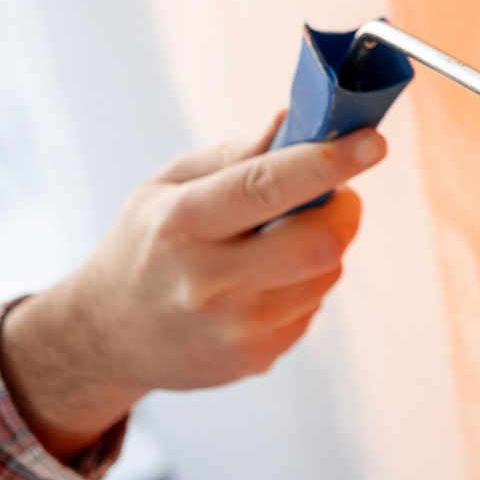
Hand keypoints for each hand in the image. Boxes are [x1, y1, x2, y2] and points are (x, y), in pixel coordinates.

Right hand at [0, 115, 386, 459]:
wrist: (107, 336)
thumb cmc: (146, 243)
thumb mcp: (170, 184)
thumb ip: (238, 154)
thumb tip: (298, 121)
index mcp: (183, 223)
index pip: (267, 186)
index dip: (329, 162)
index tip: (373, 142)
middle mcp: (208, 281)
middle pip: (320, 240)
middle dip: (343, 207)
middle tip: (332, 192)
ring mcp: (234, 329)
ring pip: (327, 272)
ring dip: (325, 244)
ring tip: (283, 239)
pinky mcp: (255, 358)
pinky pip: (314, 306)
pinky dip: (307, 282)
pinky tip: (267, 280)